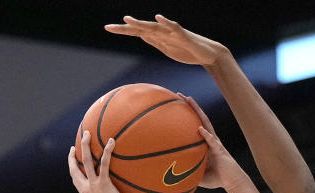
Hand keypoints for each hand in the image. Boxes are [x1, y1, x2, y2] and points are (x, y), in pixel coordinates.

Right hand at [68, 130, 127, 192]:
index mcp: (83, 192)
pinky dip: (107, 152)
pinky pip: (104, 164)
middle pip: (75, 167)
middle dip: (74, 154)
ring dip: (85, 146)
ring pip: (86, 161)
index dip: (72, 164)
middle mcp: (85, 187)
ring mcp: (93, 185)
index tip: (72, 155)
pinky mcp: (104, 184)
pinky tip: (112, 142)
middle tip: (77, 142)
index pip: (74, 176)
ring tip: (87, 133)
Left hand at [105, 15, 228, 66]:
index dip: (123, 30)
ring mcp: (172, 32)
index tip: (107, 28)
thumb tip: (140, 34)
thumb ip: (154, 41)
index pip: (137, 32)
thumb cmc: (187, 51)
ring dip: (140, 23)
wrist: (206, 54)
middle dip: (125, 28)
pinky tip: (158, 17)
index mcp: (157, 36)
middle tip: (108, 27)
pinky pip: (173, 27)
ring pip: (153, 27)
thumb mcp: (166, 48)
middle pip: (141, 28)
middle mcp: (162, 31)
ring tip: (127, 19)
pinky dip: (165, 22)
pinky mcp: (182, 35)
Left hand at [176, 93, 245, 190]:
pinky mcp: (220, 151)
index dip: (186, 114)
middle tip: (178, 94)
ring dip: (198, 112)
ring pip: (206, 123)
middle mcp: (210, 139)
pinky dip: (206, 135)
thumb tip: (170, 175)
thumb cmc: (216, 178)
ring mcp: (215, 143)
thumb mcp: (197, 174)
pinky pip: (212, 142)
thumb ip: (187, 170)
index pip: (194, 124)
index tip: (175, 104)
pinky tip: (200, 128)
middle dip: (190, 106)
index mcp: (204, 143)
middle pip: (199, 118)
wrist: (232, 182)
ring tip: (189, 100)